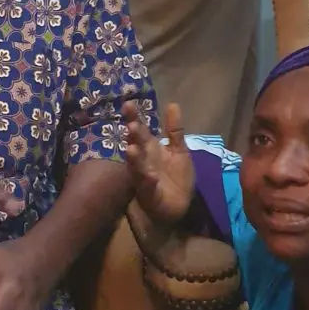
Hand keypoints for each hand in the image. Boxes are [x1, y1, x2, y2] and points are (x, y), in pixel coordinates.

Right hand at [123, 102, 194, 225]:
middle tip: (131, 126)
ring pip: (137, 167)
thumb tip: (172, 104)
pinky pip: (147, 188)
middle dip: (133, 137)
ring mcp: (144, 177)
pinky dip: (148, 182)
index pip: (140, 130)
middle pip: (136, 145)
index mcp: (150, 148)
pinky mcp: (150, 195)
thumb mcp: (179, 150)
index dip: (134, 117)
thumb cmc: (176, 176)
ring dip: (134, 159)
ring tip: (132, 149)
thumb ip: (174, 130)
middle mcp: (143, 160)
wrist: (180, 206)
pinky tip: (150, 176)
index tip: (128, 103)